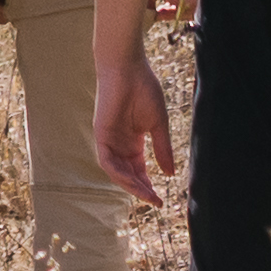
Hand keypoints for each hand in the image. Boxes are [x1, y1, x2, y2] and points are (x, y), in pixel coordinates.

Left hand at [88, 26, 174, 196]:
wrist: (128, 67)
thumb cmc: (144, 89)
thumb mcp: (158, 124)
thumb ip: (162, 149)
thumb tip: (170, 174)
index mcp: (133, 140)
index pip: (138, 170)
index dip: (148, 185)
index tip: (160, 200)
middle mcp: (119, 143)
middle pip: (128, 174)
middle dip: (141, 189)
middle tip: (155, 202)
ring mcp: (109, 139)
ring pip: (116, 172)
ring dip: (130, 185)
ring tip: (147, 195)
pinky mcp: (101, 133)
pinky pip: (107, 160)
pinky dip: (118, 172)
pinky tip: (133, 180)